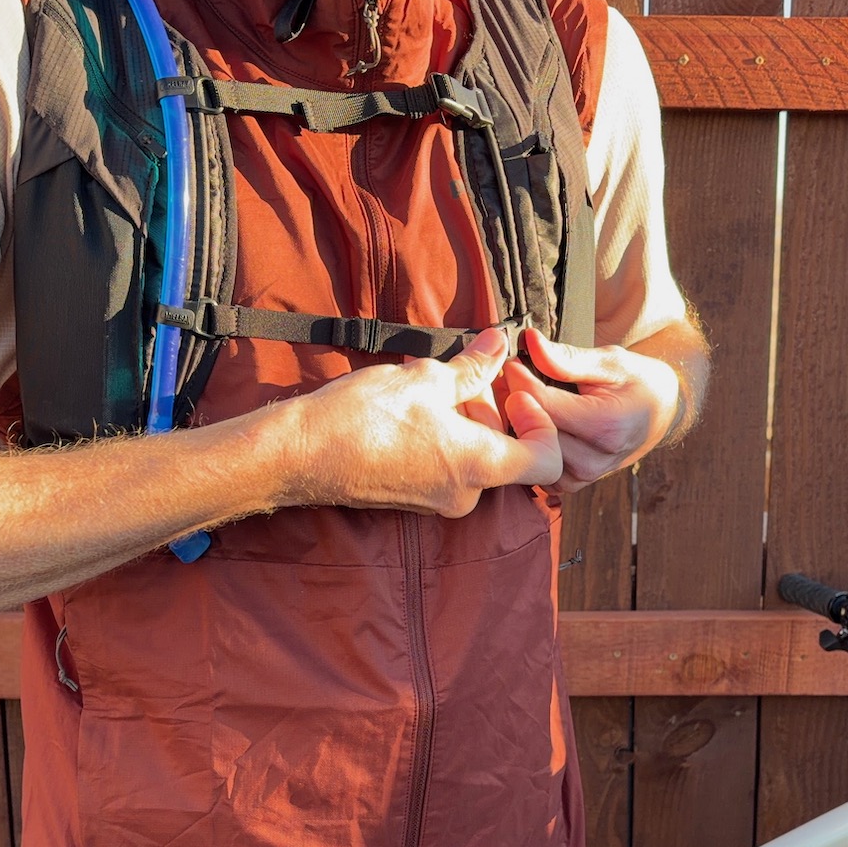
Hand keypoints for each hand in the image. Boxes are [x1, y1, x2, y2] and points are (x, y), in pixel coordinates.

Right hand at [279, 327, 561, 516]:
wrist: (300, 455)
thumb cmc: (361, 417)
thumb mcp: (425, 378)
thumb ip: (472, 366)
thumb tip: (499, 344)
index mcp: (479, 466)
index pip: (547, 460)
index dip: (542, 422)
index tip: (515, 394)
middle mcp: (465, 495)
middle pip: (507, 453)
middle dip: (492, 410)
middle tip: (464, 376)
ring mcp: (438, 502)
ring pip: (474, 457)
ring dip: (464, 418)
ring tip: (431, 384)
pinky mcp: (414, 499)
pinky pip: (447, 467)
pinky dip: (443, 435)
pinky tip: (413, 405)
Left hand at [507, 330, 682, 493]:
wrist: (660, 413)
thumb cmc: (638, 383)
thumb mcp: (610, 361)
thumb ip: (568, 358)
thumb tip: (531, 342)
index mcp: (606, 427)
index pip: (545, 405)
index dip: (521, 381)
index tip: (510, 362)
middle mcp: (594, 459)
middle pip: (534, 431)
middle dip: (515, 403)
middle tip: (506, 380)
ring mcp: (582, 476)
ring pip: (531, 451)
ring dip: (519, 426)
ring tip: (518, 400)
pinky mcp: (572, 483)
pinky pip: (536, 466)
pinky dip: (530, 445)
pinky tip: (529, 423)